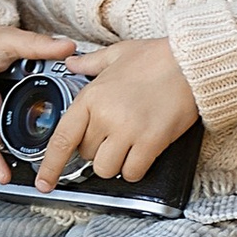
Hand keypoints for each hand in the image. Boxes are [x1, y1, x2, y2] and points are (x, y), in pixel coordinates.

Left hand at [31, 37, 199, 190]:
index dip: (50, 166)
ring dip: (115, 163)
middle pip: (87, 155)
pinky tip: (142, 153)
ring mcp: (128, 131)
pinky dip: (135, 168)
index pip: (63, 139)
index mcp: (91, 97)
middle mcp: (105, 116)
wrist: (191, 62)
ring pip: (107, 168)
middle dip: (97, 150)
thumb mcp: (117, 54)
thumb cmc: (156, 58)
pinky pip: (133, 171)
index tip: (44, 182)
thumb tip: (71, 64)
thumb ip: (90, 63)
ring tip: (128, 145)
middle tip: (114, 135)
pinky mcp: (151, 142)